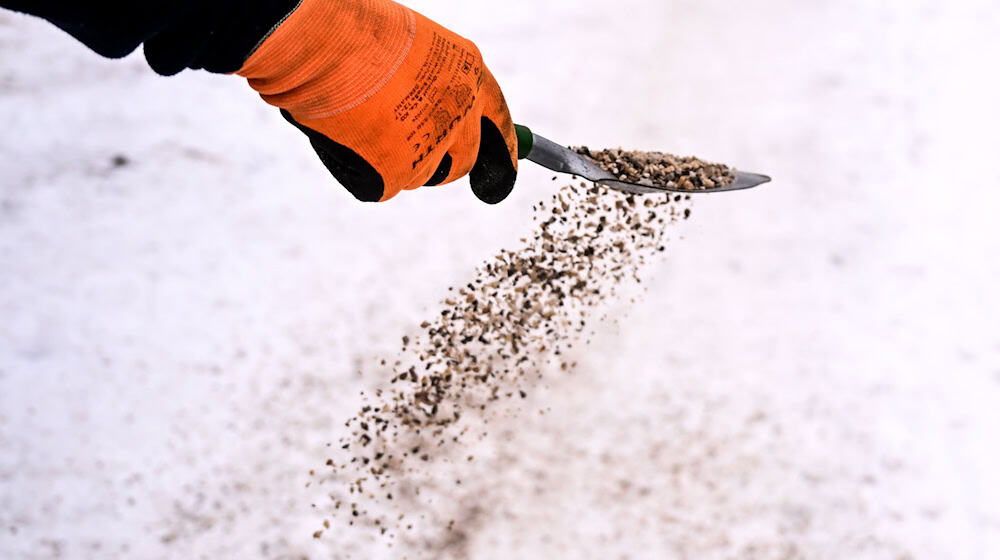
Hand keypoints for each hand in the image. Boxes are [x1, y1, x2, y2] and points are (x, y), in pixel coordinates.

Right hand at [237, 0, 517, 202]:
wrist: (320, 44)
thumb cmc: (354, 34)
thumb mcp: (411, 47)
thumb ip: (430, 83)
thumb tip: (432, 117)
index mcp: (470, 73)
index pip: (500, 123)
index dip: (503, 150)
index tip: (502, 173)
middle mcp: (460, 114)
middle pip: (463, 162)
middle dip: (442, 164)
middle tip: (408, 153)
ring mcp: (431, 148)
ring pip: (421, 175)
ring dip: (396, 161)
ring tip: (362, 123)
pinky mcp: (398, 174)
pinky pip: (381, 185)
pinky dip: (362, 169)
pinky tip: (344, 137)